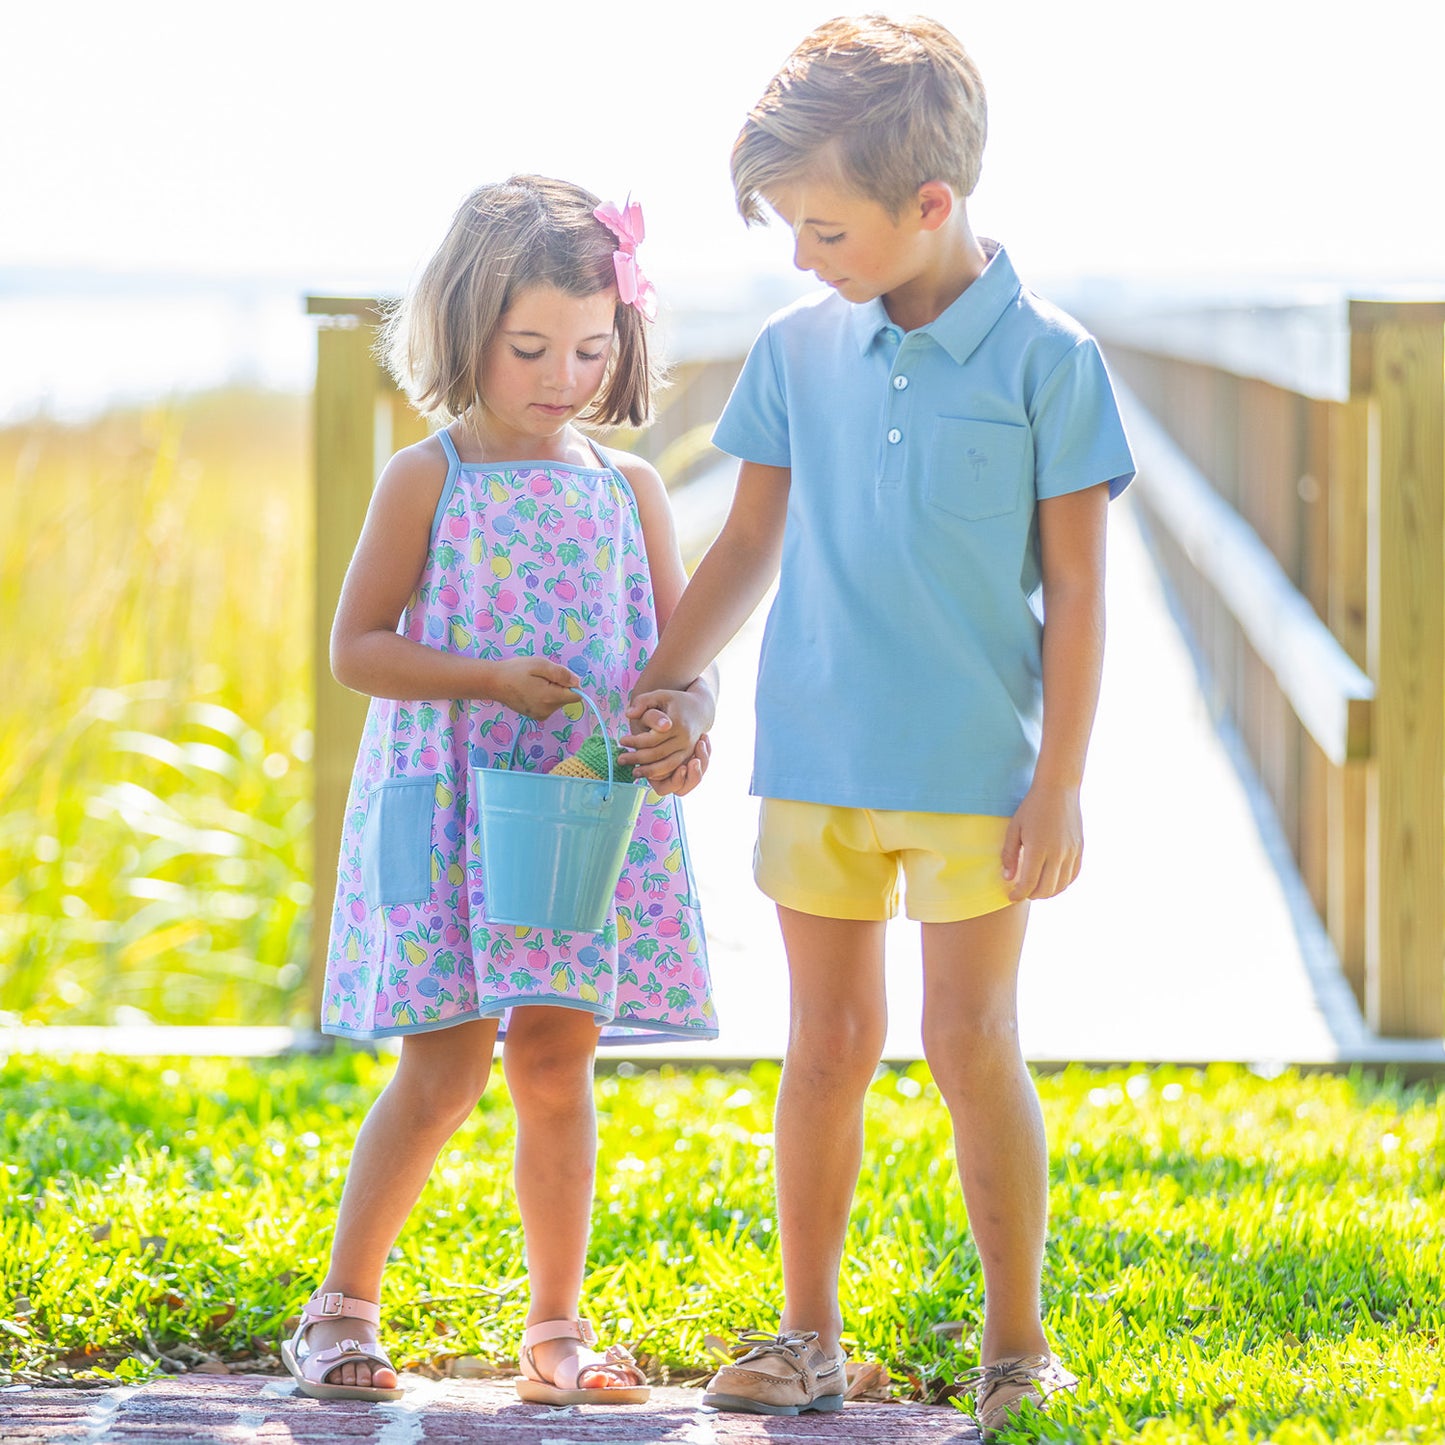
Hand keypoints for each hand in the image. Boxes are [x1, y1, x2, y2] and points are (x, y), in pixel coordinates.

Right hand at [487, 658, 578, 720]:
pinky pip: (549, 705)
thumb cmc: (515, 671)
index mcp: (550, 698)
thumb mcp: (540, 665)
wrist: (493, 683)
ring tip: (534, 682)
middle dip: (559, 686)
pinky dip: (545, 696)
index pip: (576, 696)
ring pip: (558, 701)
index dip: (571, 684)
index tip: (558, 676)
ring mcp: (541, 715)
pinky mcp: (536, 716)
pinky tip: (531, 689)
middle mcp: (548, 711)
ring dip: (552, 690)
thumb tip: (577, 682)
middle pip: (566, 698)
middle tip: (542, 677)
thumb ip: (561, 674)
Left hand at [620, 688, 712, 790]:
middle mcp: (684, 739)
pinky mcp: (689, 756)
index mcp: (677, 723)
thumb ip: (642, 702)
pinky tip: (647, 774)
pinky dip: (660, 774)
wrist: (700, 710)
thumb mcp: (660, 695)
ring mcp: (689, 750)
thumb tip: (629, 714)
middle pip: (657, 754)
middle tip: (621, 759)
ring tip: (633, 772)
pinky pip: (673, 769)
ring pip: (666, 766)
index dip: (634, 741)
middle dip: (637, 759)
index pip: (652, 738)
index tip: (622, 740)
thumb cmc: (675, 701)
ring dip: (648, 771)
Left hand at [1001, 782, 1082, 901]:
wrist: (1058, 789)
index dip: (1018, 894)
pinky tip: (1052, 882)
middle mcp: (1057, 853)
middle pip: (1046, 889)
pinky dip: (1062, 884)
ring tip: (1036, 889)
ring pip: (1061, 885)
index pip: (1029, 883)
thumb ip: (1009, 854)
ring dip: (1047, 892)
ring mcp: (1071, 852)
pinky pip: (1073, 875)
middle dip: (1032, 895)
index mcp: (1038, 848)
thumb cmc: (1032, 807)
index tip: (1011, 896)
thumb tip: (1008, 878)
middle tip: (1022, 892)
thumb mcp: (1014, 828)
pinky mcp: (1079, 849)